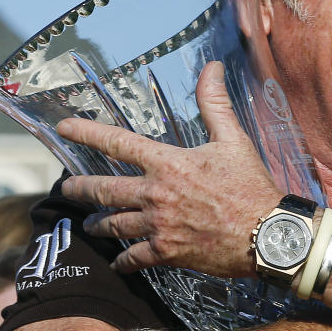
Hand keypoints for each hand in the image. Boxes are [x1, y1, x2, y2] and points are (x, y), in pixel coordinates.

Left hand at [58, 62, 281, 276]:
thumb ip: (214, 103)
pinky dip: (122, 261)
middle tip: (65, 189)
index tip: (63, 127)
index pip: (117, 142)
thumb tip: (211, 67)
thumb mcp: (234, 139)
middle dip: (78, 188)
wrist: (267, 235)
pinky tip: (118, 262)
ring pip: (112, 225)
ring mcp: (158, 225)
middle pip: (103, 189)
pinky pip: (133, 258)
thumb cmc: (251, 185)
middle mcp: (155, 194)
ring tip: (89, 224)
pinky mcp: (166, 252)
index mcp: (168, 163)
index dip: (86, 132)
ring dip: (97, 224)